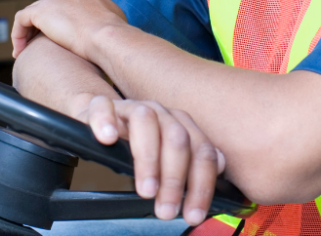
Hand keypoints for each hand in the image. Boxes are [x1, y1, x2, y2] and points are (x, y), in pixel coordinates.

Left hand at [11, 0, 125, 59]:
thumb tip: (109, 28)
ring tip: (27, 52)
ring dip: (28, 33)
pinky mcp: (40, 11)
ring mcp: (53, 0)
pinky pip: (21, 20)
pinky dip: (18, 35)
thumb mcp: (116, 21)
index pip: (65, 5)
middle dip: (42, 28)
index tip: (58, 40)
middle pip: (48, 9)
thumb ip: (107, 19)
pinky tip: (20, 52)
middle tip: (40, 47)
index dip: (59, 23)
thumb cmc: (115, 34)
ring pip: (33, 15)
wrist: (107, 36)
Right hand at [78, 95, 224, 225]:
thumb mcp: (169, 157)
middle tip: (166, 210)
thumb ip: (194, 162)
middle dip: (174, 178)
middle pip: (177, 138)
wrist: (105, 118)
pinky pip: (103, 107)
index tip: (192, 214)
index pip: (202, 151)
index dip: (201, 185)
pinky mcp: (100, 106)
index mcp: (181, 125)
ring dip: (147, 157)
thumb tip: (219, 168)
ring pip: (145, 120)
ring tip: (146, 189)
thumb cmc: (139, 143)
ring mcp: (131, 108)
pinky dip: (106, 122)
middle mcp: (161, 114)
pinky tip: (108, 140)